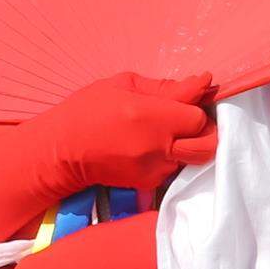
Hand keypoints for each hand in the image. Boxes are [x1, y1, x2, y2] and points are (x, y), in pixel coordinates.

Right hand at [0, 73, 215, 249]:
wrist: (60, 152)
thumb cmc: (87, 110)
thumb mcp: (122, 85)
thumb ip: (163, 87)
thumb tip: (197, 85)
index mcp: (151, 117)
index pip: (198, 115)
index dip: (200, 103)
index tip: (198, 91)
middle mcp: (157, 147)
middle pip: (208, 145)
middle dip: (206, 130)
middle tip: (191, 117)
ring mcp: (154, 168)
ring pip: (193, 158)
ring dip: (188, 143)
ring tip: (169, 130)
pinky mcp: (148, 183)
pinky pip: (174, 169)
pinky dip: (171, 156)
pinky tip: (153, 145)